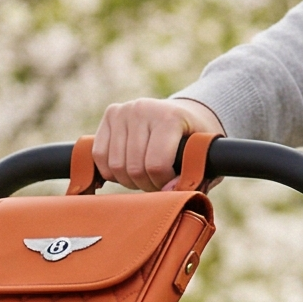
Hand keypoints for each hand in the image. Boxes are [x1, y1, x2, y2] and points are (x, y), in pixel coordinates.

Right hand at [91, 96, 219, 191]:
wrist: (185, 112)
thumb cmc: (195, 139)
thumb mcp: (203, 155)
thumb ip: (192, 177)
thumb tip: (167, 192)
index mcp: (169, 117)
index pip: (156, 165)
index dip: (161, 183)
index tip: (170, 184)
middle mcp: (142, 109)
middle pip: (133, 168)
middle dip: (144, 184)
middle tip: (155, 183)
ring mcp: (123, 111)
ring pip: (114, 166)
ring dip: (127, 179)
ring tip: (142, 176)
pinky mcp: (110, 115)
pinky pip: (99, 156)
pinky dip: (110, 170)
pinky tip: (125, 169)